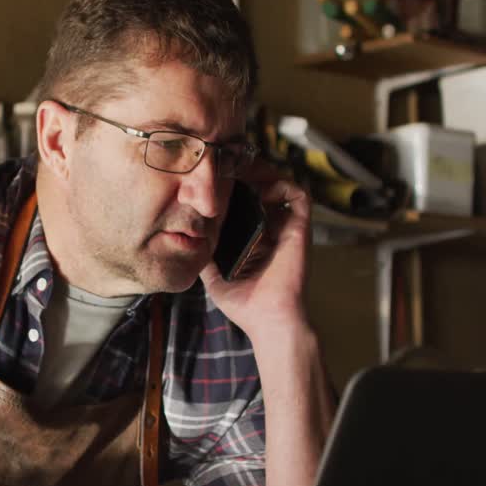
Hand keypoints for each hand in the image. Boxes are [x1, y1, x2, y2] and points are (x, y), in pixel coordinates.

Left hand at [201, 165, 310, 341]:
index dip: (234, 186)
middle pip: (264, 188)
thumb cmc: (245, 305)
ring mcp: (287, 228)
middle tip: (226, 164)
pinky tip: (260, 186)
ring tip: (242, 169)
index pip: (247, 202)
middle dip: (247, 172)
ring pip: (281, 185)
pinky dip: (282, 183)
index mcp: (257, 239)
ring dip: (264, 173)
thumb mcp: (214, 276)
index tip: (215, 176)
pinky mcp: (300, 229)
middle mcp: (274, 230)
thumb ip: (203, 256)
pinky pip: (298, 194)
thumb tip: (185, 241)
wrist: (269, 321)